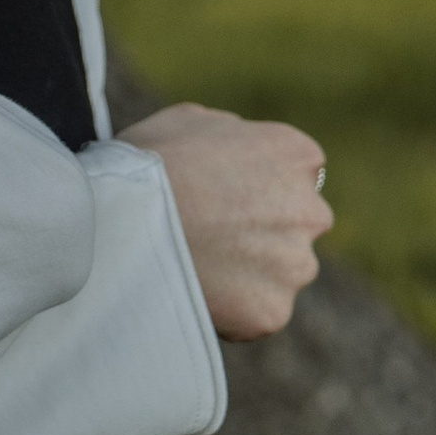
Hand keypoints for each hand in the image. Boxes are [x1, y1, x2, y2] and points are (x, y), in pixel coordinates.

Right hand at [120, 102, 332, 339]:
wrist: (124, 221)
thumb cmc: (148, 164)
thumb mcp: (191, 121)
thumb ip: (232, 134)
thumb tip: (235, 147)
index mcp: (298, 156)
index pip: (295, 174)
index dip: (254, 185)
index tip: (223, 198)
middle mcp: (311, 211)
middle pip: (294, 225)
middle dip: (260, 231)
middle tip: (209, 236)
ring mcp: (294, 265)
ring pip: (280, 273)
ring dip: (249, 273)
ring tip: (195, 267)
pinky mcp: (272, 312)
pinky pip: (255, 313)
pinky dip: (231, 309)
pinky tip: (195, 292)